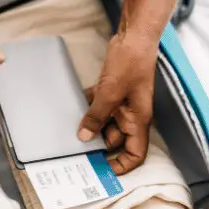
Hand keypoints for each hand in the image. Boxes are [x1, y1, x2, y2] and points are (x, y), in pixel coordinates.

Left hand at [79, 32, 158, 173]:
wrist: (134, 37)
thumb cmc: (131, 64)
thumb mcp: (110, 93)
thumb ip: (97, 116)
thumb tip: (84, 137)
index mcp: (138, 120)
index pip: (135, 154)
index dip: (121, 166)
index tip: (103, 170)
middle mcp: (131, 115)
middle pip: (115, 140)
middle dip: (98, 144)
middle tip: (77, 151)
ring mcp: (122, 102)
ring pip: (104, 122)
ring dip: (90, 124)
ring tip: (70, 130)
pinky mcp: (113, 90)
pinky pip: (99, 105)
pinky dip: (88, 106)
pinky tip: (74, 106)